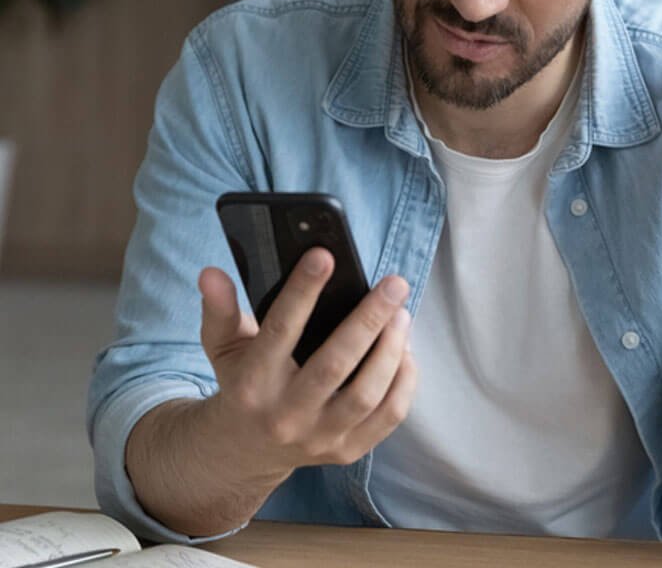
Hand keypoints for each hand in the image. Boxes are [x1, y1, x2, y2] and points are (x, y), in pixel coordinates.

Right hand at [197, 248, 416, 481]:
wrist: (243, 452)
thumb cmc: (241, 384)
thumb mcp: (223, 347)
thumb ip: (219, 309)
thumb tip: (211, 274)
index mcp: (252, 384)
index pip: (280, 330)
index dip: (303, 291)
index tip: (325, 255)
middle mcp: (285, 415)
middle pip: (335, 364)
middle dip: (370, 319)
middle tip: (395, 284)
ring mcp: (319, 438)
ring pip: (367, 394)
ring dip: (391, 349)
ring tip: (402, 313)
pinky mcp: (346, 451)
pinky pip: (388, 417)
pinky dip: (403, 380)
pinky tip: (405, 349)